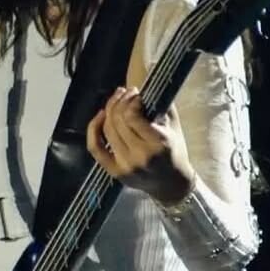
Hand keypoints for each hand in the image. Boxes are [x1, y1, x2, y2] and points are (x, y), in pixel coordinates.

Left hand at [86, 86, 194, 203]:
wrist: (172, 185)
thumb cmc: (175, 152)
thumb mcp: (174, 127)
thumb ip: (162, 105)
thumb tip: (147, 85)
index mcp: (157, 143)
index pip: (133, 116)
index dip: (131, 100)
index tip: (137, 94)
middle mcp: (139, 155)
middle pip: (118, 120)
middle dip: (120, 101)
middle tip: (126, 92)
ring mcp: (124, 165)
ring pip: (107, 129)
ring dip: (110, 109)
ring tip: (117, 100)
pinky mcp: (114, 171)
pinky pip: (96, 147)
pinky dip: (94, 128)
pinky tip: (101, 115)